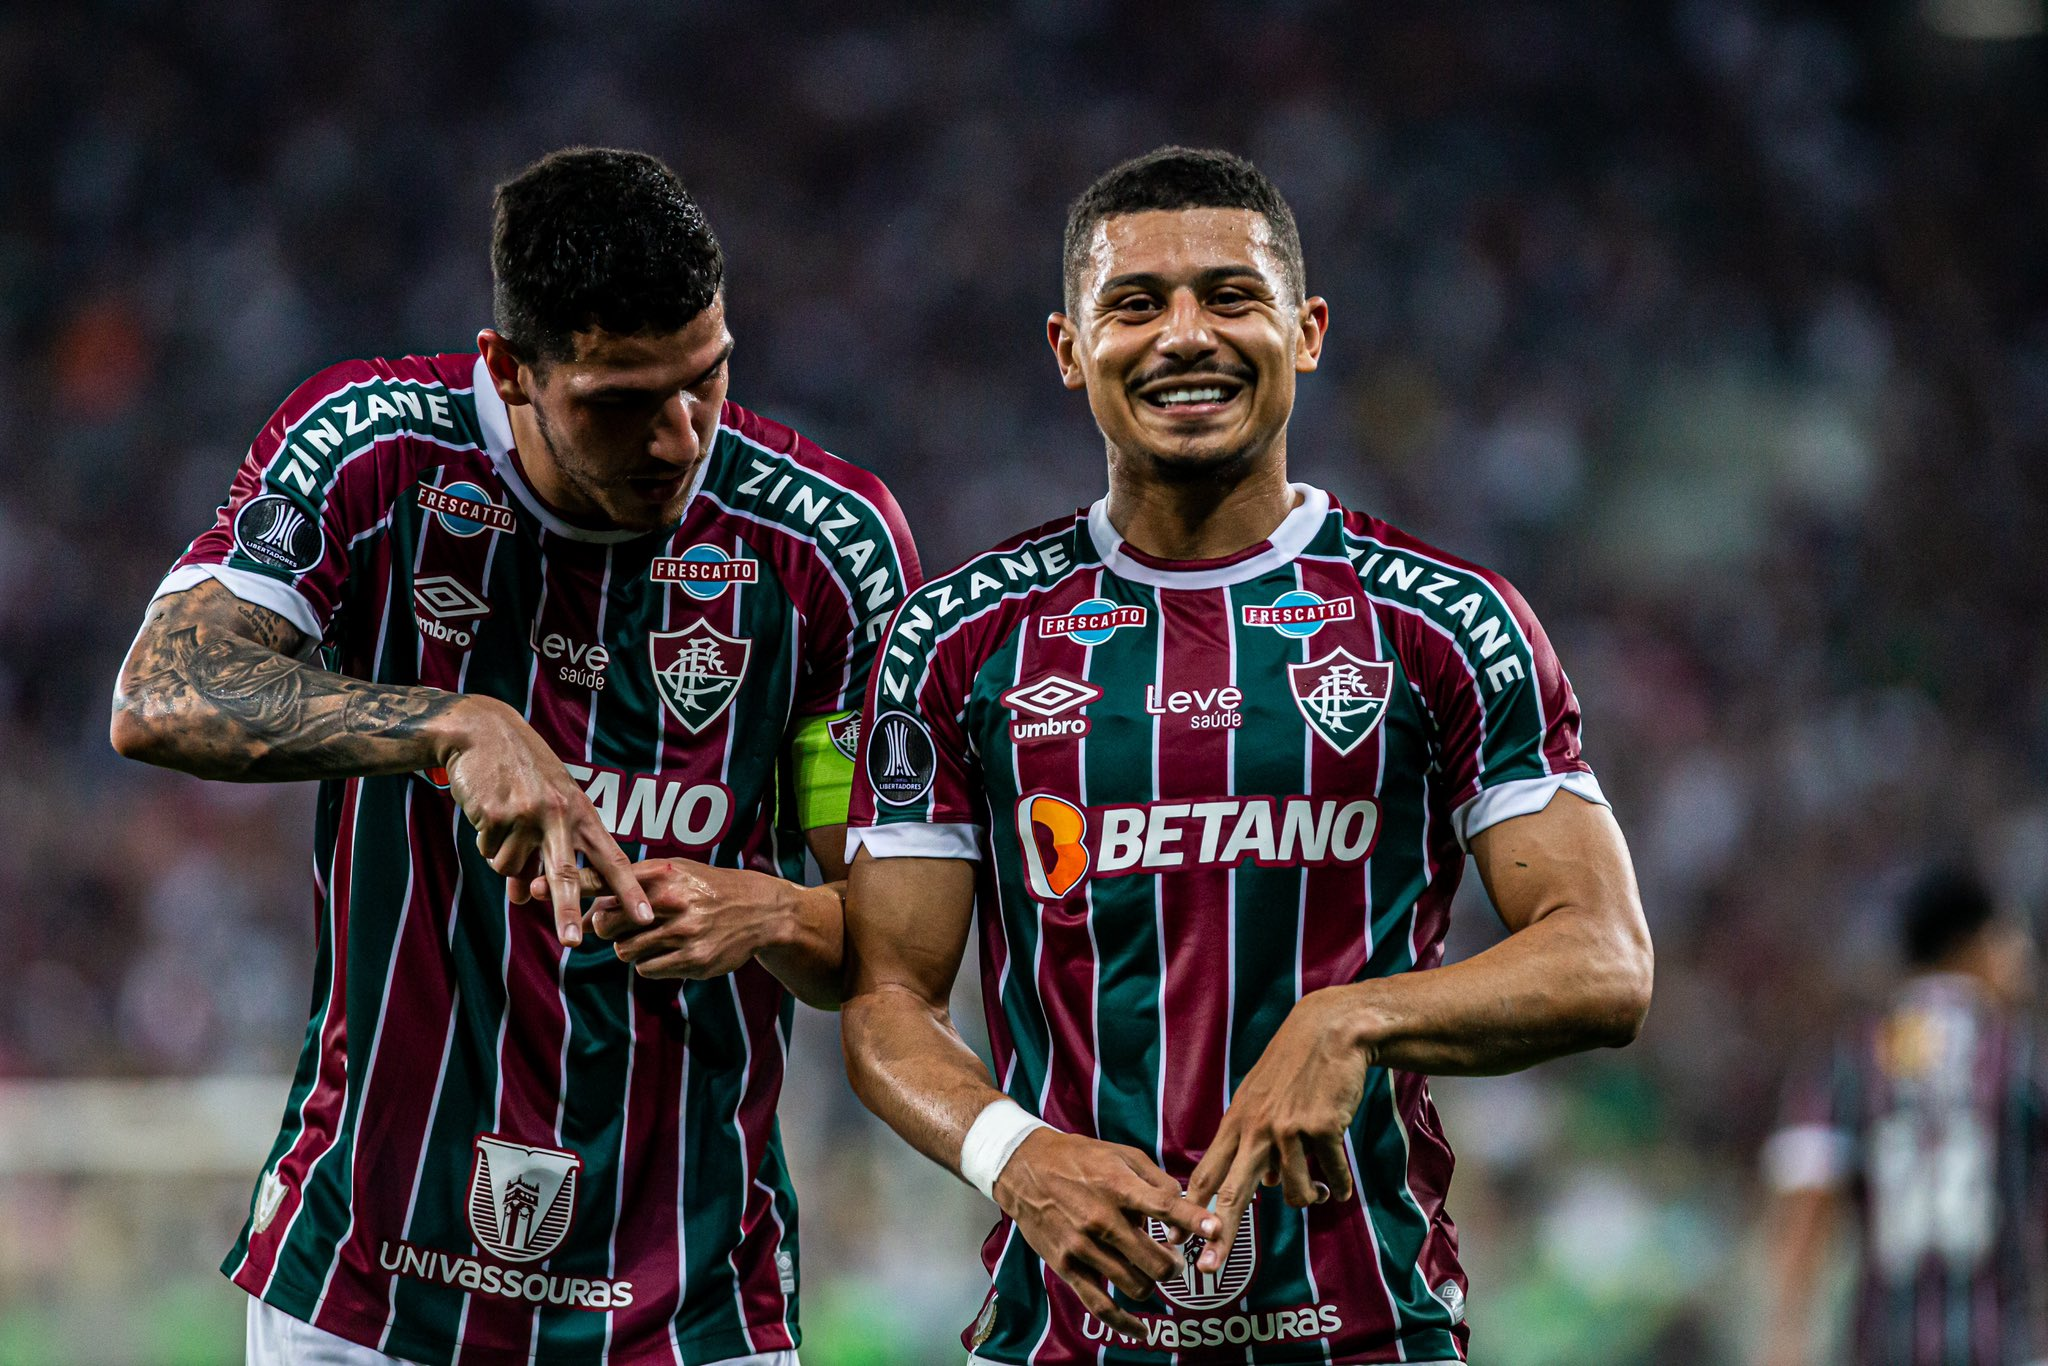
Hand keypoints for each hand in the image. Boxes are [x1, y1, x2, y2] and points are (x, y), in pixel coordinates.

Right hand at [438, 695, 649, 946]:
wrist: (482, 732)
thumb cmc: (521, 772)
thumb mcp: (543, 807)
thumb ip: (539, 855)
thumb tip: (522, 900)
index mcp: (581, 812)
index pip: (612, 858)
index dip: (630, 890)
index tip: (646, 918)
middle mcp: (559, 814)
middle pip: (566, 874)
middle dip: (569, 912)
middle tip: (575, 944)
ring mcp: (527, 814)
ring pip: (511, 868)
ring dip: (503, 855)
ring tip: (505, 819)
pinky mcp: (495, 814)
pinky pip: (487, 851)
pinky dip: (485, 840)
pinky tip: (488, 811)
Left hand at [542, 858, 806, 979]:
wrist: (759, 910)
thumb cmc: (705, 888)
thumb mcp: (673, 873)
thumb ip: (631, 885)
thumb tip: (588, 910)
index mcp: (662, 875)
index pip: (604, 880)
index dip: (567, 884)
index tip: (534, 886)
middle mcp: (671, 902)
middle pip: (607, 924)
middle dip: (608, 928)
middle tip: (627, 924)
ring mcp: (683, 933)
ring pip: (625, 951)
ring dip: (632, 948)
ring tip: (659, 936)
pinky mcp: (692, 960)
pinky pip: (647, 969)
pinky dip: (652, 963)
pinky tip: (674, 950)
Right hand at [993, 1129, 1217, 1336]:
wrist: (1023, 1168)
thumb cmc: (1078, 1158)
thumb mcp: (1120, 1154)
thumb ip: (1156, 1179)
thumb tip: (1185, 1202)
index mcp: (1118, 1187)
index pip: (1164, 1207)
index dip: (1194, 1220)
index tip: (1217, 1230)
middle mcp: (1102, 1220)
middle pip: (1156, 1261)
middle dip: (1175, 1266)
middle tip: (1175, 1260)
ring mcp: (1083, 1247)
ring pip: (1136, 1285)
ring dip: (1153, 1284)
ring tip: (1151, 1272)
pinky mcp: (1066, 1266)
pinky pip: (1100, 1305)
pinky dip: (1125, 1323)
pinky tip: (1142, 1329)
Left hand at [1186, 986, 1369, 1274]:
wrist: (1331, 1032)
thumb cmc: (1295, 1067)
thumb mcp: (1262, 1099)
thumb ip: (1256, 1140)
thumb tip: (1267, 1187)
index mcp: (1236, 1124)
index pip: (1204, 1175)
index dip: (1187, 1210)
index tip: (1173, 1238)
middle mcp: (1255, 1130)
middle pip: (1230, 1194)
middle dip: (1218, 1236)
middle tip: (1208, 1269)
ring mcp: (1287, 1131)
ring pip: (1293, 1195)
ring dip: (1310, 1199)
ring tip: (1321, 1191)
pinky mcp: (1321, 1129)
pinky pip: (1331, 1177)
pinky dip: (1338, 1185)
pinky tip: (1340, 1183)